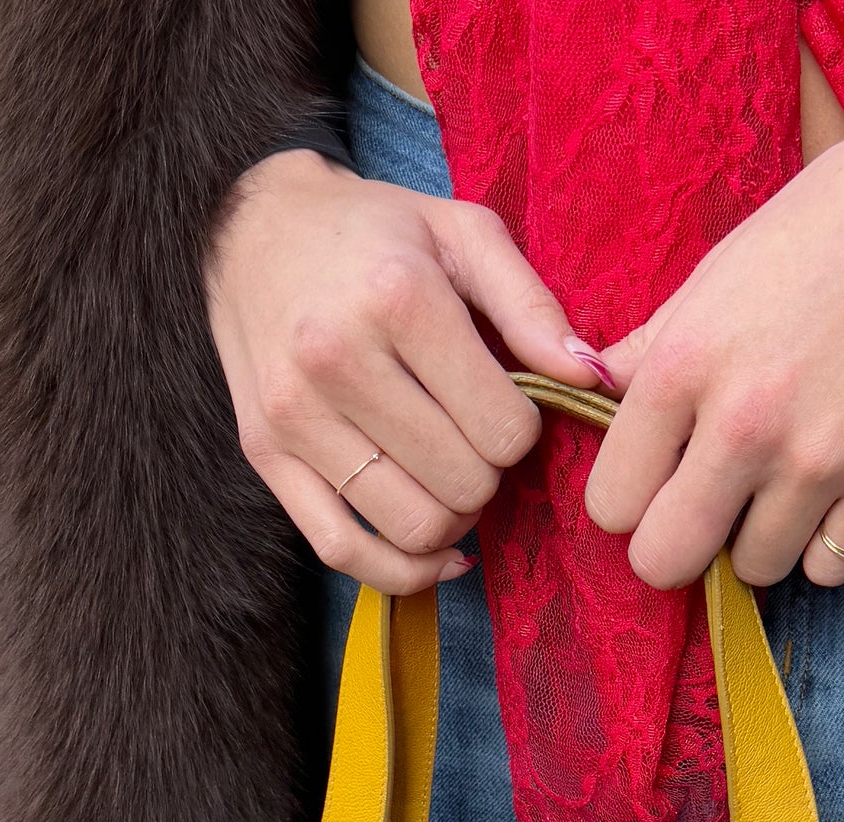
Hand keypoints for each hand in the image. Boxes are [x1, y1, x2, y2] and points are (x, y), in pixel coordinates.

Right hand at [206, 149, 607, 592]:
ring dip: (453, 521)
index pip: (504, 429)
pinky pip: (342, 551)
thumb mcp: (464, 235)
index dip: (523, 432)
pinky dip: (402, 570)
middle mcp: (337, 358)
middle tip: (477, 440)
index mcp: (398, 298)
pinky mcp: (265, 454)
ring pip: (412, 526)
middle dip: (490, 474)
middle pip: (463, 484)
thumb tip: (593, 379)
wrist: (250, 229)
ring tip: (452, 480)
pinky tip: (436, 549)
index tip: (506, 406)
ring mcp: (296, 414)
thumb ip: (533, 305)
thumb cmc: (374, 233)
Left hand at [584, 83, 843, 588]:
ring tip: (782, 484)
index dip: (630, 498)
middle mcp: (743, 425)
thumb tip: (591, 387)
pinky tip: (835, 493)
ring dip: (760, 538)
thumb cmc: (827, 223)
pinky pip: (830, 568)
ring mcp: (819, 462)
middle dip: (677, 544)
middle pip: (663, 562)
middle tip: (706, 509)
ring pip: (753, 570)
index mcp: (683, 366)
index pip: (610, 504)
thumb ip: (650, 348)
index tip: (659, 476)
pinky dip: (827, 544)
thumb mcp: (715, 272)